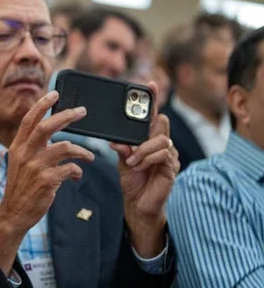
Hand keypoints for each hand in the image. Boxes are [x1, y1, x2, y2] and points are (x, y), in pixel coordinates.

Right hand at [0, 91, 93, 273]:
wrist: (14, 213)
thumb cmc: (21, 187)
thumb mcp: (19, 162)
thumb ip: (31, 147)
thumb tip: (50, 133)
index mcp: (17, 146)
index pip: (29, 119)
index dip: (42, 104)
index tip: (55, 94)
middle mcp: (25, 153)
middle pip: (47, 126)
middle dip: (66, 116)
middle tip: (81, 111)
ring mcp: (36, 167)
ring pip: (65, 147)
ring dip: (82, 150)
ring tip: (89, 156)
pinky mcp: (47, 181)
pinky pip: (70, 169)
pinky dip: (77, 171)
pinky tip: (77, 175)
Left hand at [110, 82, 178, 256]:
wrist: (138, 204)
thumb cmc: (132, 180)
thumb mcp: (123, 161)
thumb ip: (122, 149)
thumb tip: (117, 142)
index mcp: (147, 137)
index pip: (151, 114)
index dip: (152, 98)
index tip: (149, 84)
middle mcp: (161, 142)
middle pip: (161, 122)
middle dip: (146, 128)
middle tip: (132, 141)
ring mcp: (169, 154)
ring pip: (161, 139)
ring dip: (143, 149)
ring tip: (132, 160)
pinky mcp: (172, 167)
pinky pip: (163, 155)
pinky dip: (147, 159)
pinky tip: (138, 165)